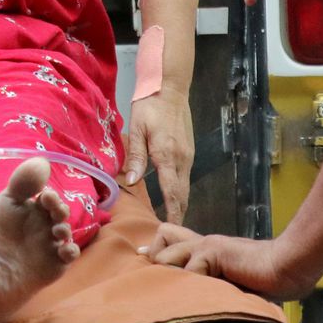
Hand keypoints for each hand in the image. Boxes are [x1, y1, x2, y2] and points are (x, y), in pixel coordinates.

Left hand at [123, 86, 192, 223]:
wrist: (170, 87)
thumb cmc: (149, 106)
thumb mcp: (137, 128)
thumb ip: (136, 156)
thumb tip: (133, 181)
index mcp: (167, 155)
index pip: (172, 192)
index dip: (172, 213)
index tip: (171, 232)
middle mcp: (182, 159)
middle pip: (183, 194)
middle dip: (178, 214)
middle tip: (171, 235)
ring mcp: (188, 155)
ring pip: (185, 187)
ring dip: (180, 204)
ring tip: (171, 221)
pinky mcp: (189, 151)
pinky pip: (185, 177)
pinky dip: (180, 191)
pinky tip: (172, 197)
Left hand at [139, 224, 316, 301]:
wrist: (286, 268)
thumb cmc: (265, 281)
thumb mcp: (230, 282)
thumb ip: (209, 281)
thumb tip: (189, 297)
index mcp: (204, 248)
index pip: (166, 236)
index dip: (156, 252)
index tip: (148, 265)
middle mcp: (200, 242)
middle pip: (160, 237)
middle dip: (158, 263)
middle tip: (168, 286)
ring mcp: (205, 245)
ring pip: (165, 256)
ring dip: (172, 278)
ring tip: (189, 295)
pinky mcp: (212, 251)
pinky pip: (189, 271)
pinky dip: (196, 287)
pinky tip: (212, 295)